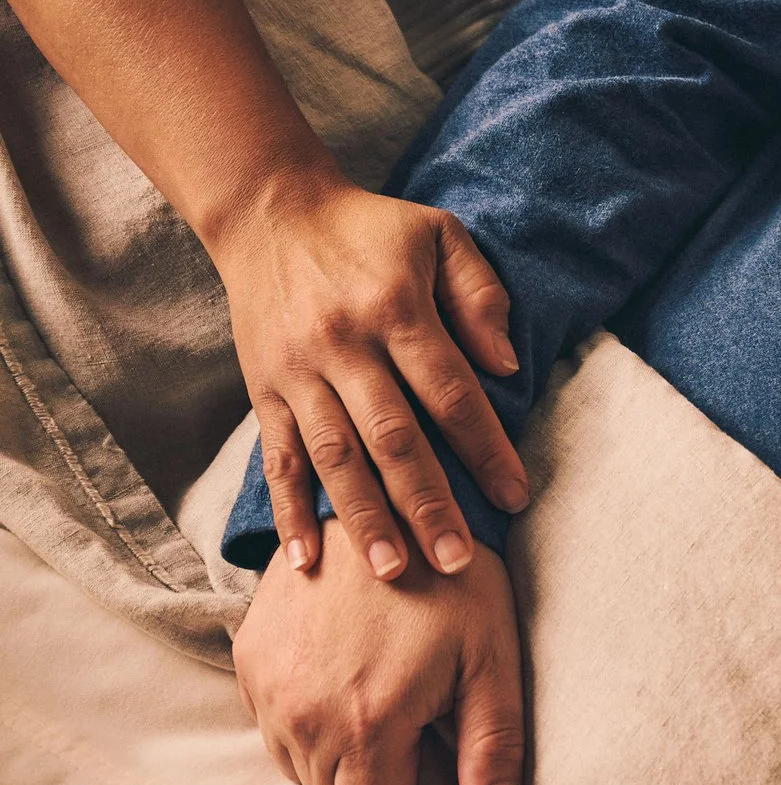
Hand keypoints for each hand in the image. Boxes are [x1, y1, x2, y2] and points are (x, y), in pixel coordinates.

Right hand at [210, 166, 524, 580]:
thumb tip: (508, 365)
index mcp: (395, 308)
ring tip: (391, 571)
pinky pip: (276, 457)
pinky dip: (290, 508)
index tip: (514, 496)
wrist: (271, 213)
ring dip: (362, 517)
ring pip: (334, 456)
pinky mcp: (263, 390)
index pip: (449, 391)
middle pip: (391, 437)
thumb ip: (480, 294)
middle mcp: (343, 346)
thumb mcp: (440, 234)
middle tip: (456, 560)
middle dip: (426, 503)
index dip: (484, 448)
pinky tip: (305, 558)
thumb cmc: (372, 229)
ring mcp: (297, 373)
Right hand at [233, 516, 526, 784]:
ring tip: (375, 687)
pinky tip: (342, 669)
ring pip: (294, 766)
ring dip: (333, 749)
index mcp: (367, 724)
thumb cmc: (453, 579)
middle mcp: (302, 715)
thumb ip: (493, 745)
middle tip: (407, 712)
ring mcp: (267, 686)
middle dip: (371, 774)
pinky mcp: (249, 655)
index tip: (427, 748)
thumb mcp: (492, 656)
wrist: (388, 500)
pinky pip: (269, 722)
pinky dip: (302, 714)